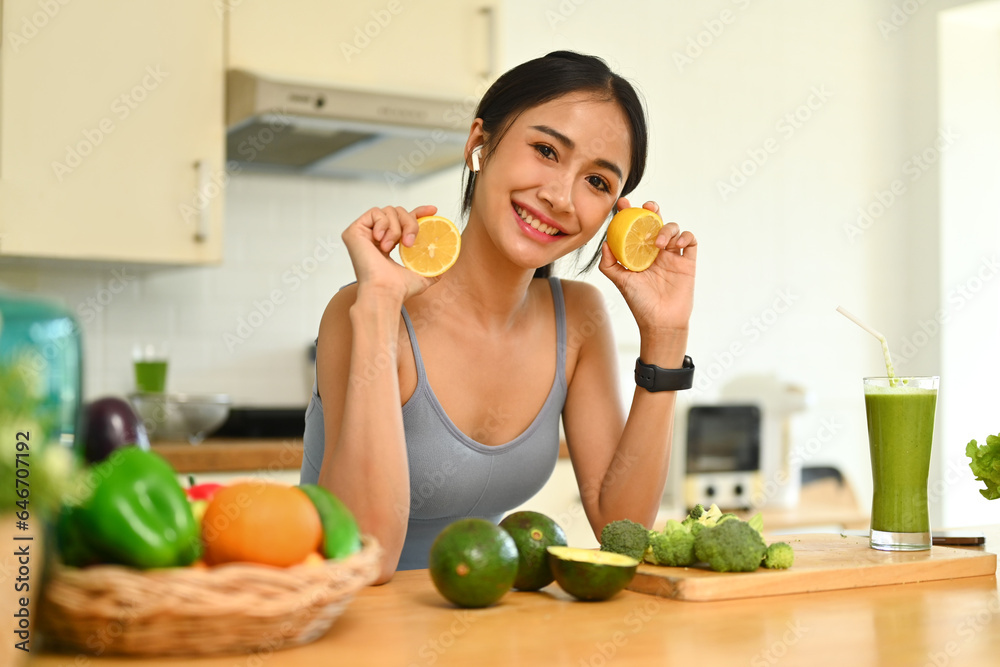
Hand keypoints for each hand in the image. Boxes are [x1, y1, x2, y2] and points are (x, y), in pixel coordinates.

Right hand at [341, 205, 439, 303]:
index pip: (402, 221)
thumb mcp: (422, 277)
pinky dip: (382, 225)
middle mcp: (375, 238)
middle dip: (409, 223)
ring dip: (396, 229)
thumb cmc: (398, 289)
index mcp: (388, 245)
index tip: (433, 211)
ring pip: (388, 211)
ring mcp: (364, 234)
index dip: (418, 213)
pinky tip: (380, 241)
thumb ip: (432, 269)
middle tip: (410, 243)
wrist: (385, 291)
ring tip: (391, 247)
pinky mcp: (354, 231)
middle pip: (397, 212)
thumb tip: (443, 266)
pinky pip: (374, 213)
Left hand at [598, 198, 696, 336]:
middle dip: (652, 209)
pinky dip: (685, 236)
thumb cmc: (639, 303)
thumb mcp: (620, 281)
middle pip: (656, 221)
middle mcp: (655, 251)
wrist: (660, 322)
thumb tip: (605, 243)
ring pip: (673, 228)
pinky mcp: (687, 262)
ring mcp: (672, 255)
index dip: (629, 212)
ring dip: (667, 229)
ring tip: (660, 243)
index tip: (623, 203)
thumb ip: (609, 264)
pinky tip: (676, 245)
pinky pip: (691, 240)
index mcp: (639, 252)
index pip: (634, 227)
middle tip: (647, 208)